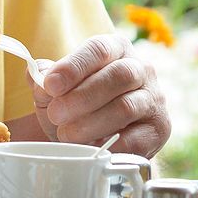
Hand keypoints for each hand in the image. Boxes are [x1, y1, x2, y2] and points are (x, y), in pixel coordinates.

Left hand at [32, 34, 169, 157]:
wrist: (105, 136)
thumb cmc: (80, 105)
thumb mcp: (59, 88)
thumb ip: (45, 79)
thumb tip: (38, 78)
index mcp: (117, 49)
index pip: (99, 49)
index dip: (74, 66)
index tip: (50, 84)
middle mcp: (141, 69)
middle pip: (118, 75)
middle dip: (82, 97)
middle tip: (55, 114)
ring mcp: (153, 99)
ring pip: (126, 107)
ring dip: (92, 123)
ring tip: (66, 135)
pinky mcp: (159, 129)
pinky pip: (136, 139)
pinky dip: (110, 146)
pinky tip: (91, 149)